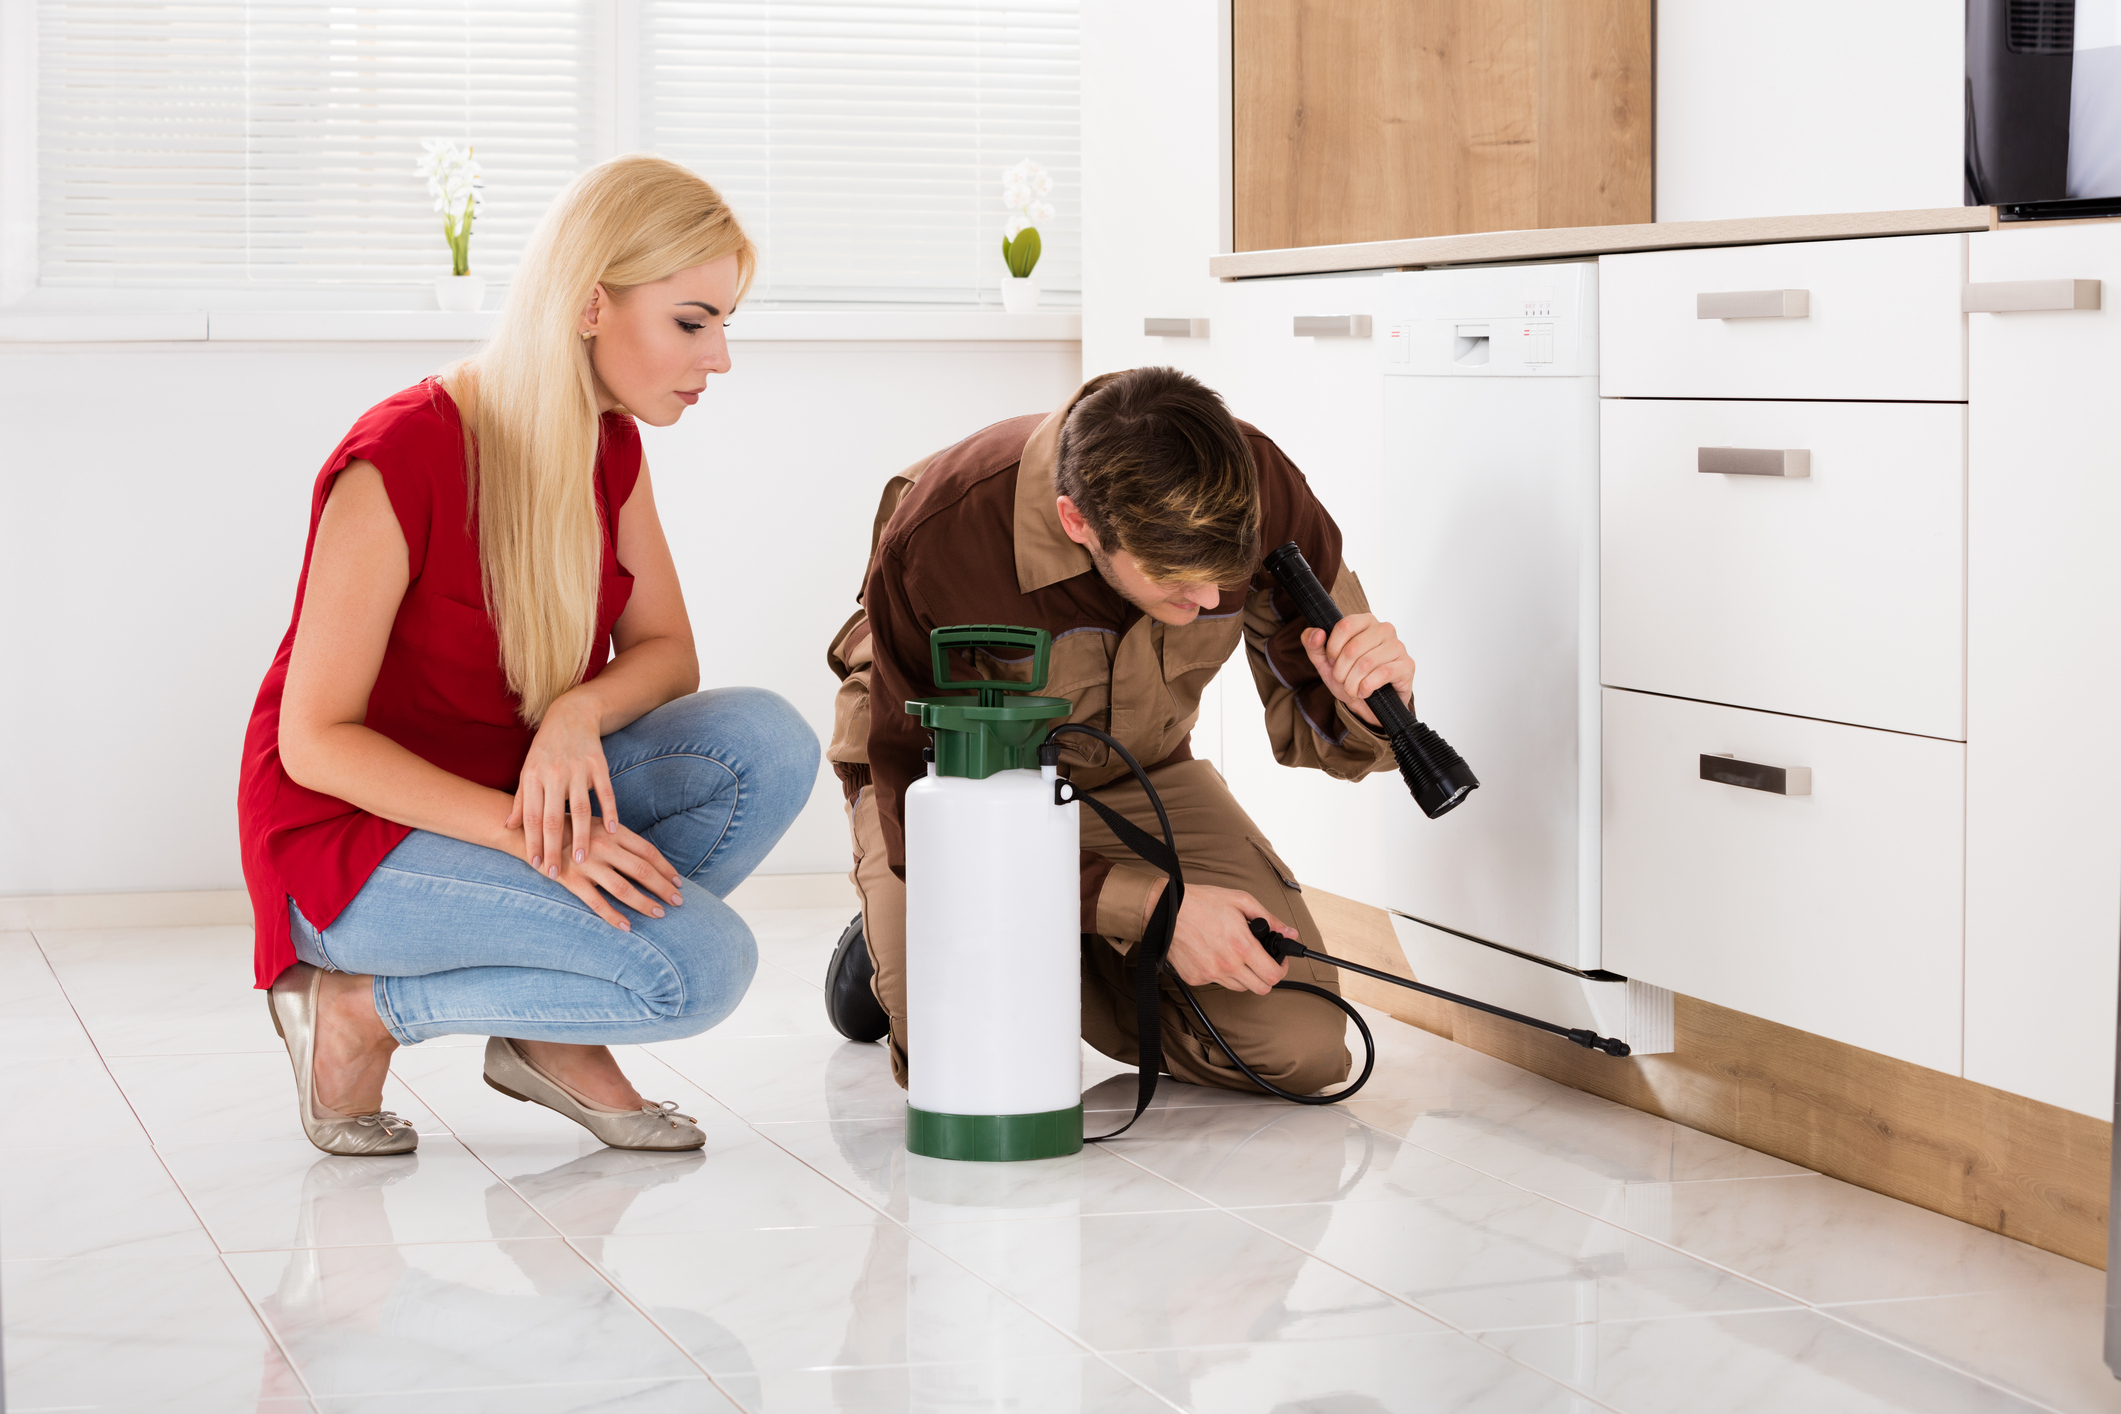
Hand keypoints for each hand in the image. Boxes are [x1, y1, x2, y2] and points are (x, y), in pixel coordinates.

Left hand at [507, 694, 617, 878]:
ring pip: (579, 808)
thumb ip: (520, 800)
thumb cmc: (545, 748)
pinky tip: (611, 830)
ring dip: (581, 836)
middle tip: (554, 872)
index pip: (532, 818)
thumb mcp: (527, 771)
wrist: (570, 715)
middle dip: (553, 848)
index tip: (535, 866)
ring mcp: (576, 769)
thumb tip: (508, 827)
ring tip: (582, 859)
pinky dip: (609, 811)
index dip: (533, 843)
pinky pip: (605, 791)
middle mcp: (552, 774)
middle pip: (553, 818)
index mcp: (532, 777)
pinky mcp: (598, 763)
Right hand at [535, 815, 686, 930]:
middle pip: (642, 870)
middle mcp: (603, 846)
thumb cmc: (572, 830)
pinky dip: (613, 917)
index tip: (678, 881)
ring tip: (659, 914)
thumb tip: (649, 860)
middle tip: (678, 901)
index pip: (648, 852)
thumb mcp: (598, 825)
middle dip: (662, 887)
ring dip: (644, 903)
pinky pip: (597, 903)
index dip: (666, 868)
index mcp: (613, 831)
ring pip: (623, 888)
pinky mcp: (571, 880)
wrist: (532, 833)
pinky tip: (627, 927)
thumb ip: (621, 839)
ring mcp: (587, 864)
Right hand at [1153, 882, 1292, 993]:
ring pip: (1239, 987)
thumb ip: (1269, 918)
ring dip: (1244, 976)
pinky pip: (1216, 983)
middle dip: (1266, 976)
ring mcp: (1210, 974)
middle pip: (1260, 988)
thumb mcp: (1240, 901)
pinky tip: (1215, 955)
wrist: (1165, 910)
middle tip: (1263, 963)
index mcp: (1242, 946)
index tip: (1279, 962)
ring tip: (1236, 956)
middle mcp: (1227, 965)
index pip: (1273, 975)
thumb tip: (1288, 932)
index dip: (1281, 970)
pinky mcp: (1195, 978)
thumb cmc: (1201, 902)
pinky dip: (1220, 973)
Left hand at [1301, 612, 1413, 727]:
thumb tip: (1317, 632)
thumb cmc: (1349, 676)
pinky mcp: (1407, 665)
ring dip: (1352, 683)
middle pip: (1353, 648)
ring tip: (1352, 689)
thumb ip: (1313, 645)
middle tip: (1342, 680)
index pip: (1344, 626)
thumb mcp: (1325, 662)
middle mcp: (1384, 629)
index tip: (1332, 660)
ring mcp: (1398, 646)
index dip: (1332, 648)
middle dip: (1341, 671)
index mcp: (1365, 621)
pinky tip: (1365, 692)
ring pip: (1366, 663)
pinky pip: (1383, 673)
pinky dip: (1367, 687)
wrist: (1369, 703)